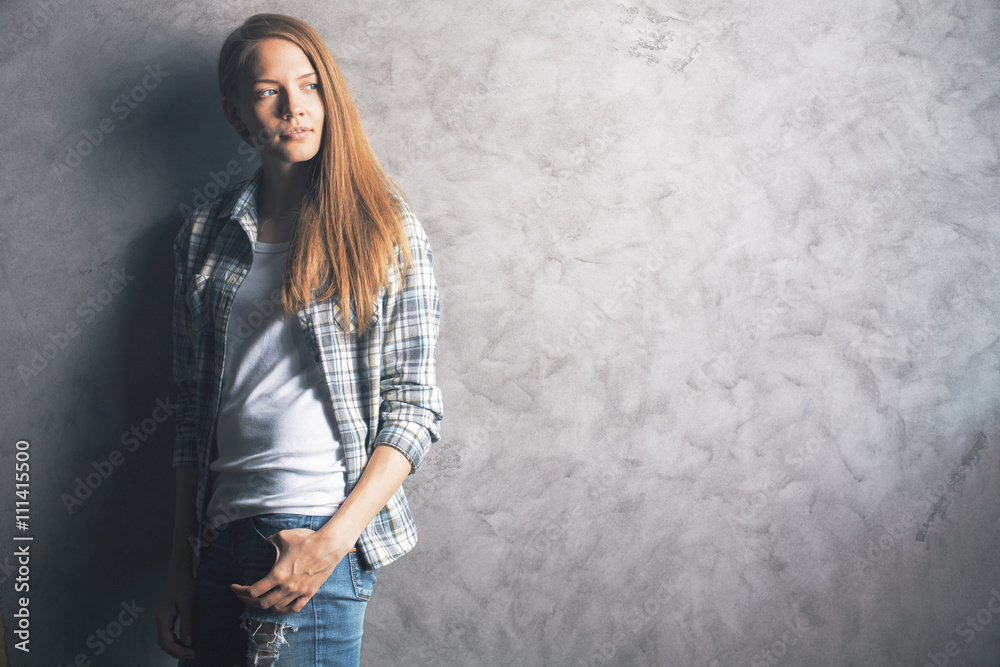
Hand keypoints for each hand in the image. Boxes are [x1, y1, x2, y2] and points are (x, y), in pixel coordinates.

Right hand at [155, 569, 196, 659]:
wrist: (179, 572)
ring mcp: (162, 618)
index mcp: (162, 619)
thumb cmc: (183, 587)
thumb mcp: (187, 606)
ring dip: (175, 647)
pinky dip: (175, 640)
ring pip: (165, 639)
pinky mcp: (166, 615)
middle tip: (193, 655)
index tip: (193, 653)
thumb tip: (188, 643)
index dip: (179, 651)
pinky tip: (185, 641)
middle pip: (164, 643)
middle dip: (177, 652)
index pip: (167, 643)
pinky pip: (168, 632)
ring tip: (189, 651)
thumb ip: (187, 625)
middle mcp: (159, 620)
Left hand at [230, 528, 345, 614]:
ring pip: (277, 608)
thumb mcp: (282, 536)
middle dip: (248, 600)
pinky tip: (278, 607)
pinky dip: (283, 610)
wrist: (330, 544)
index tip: (234, 588)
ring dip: (264, 606)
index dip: (240, 591)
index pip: (253, 591)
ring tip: (258, 600)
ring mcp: (299, 592)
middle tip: (242, 595)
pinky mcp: (309, 593)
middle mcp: (287, 587)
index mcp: (278, 575)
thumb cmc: (306, 539)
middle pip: (262, 603)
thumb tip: (266, 542)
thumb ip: (270, 541)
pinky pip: (294, 608)